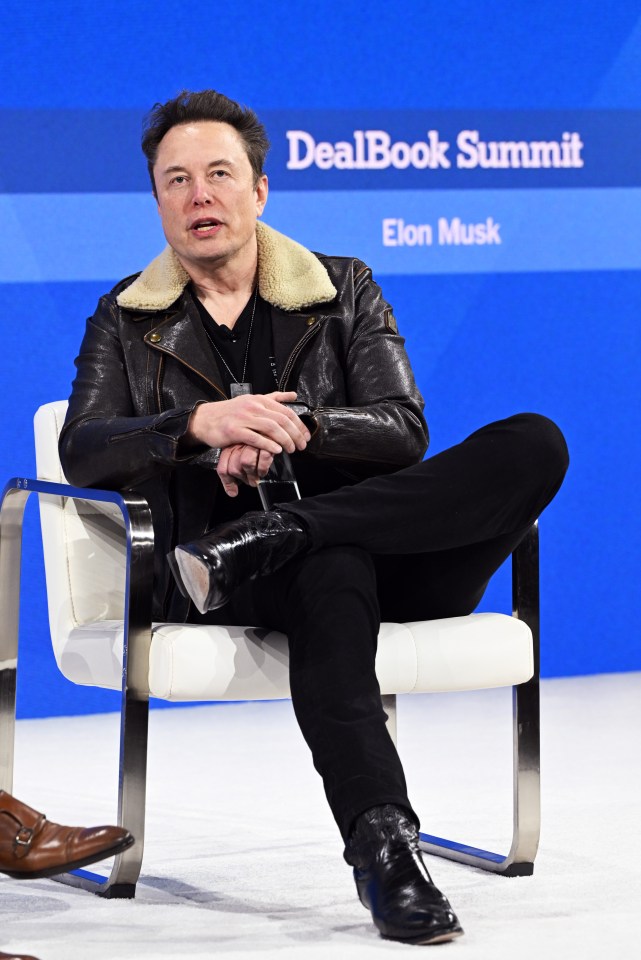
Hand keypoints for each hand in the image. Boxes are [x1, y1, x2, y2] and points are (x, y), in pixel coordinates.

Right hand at [187, 391, 310, 454]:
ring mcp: (243, 418)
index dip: (299, 425)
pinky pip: (255, 438)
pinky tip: (277, 450)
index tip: (306, 436)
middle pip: (281, 420)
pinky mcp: (234, 430)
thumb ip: (273, 398)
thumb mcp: (252, 400)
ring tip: (291, 450)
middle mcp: (253, 407)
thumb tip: (293, 395)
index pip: (286, 411)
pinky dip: (268, 445)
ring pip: (271, 428)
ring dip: (285, 440)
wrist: (206, 419)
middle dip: (295, 434)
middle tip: (302, 446)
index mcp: (260, 400)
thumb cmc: (230, 412)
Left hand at [217, 444, 273, 496]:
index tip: (233, 490)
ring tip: (258, 476)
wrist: (273, 431)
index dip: (228, 482)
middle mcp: (239, 444)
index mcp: (230, 447)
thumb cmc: (258, 444)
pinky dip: (263, 469)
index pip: (223, 468)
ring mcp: (253, 442)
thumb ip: (234, 469)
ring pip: (246, 463)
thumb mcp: (242, 455)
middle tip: (250, 481)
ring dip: (253, 475)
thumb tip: (232, 492)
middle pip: (234, 469)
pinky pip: (262, 460)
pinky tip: (264, 470)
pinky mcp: (267, 442)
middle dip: (243, 478)